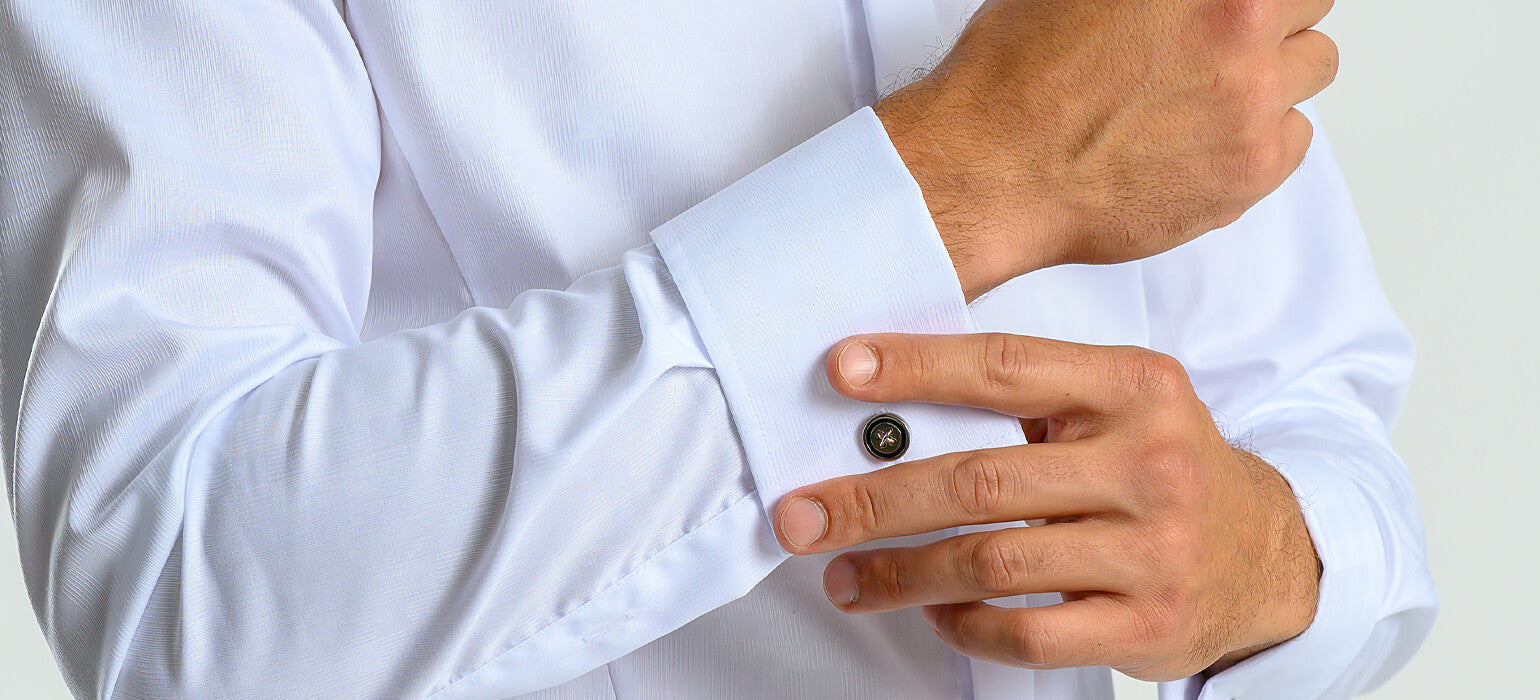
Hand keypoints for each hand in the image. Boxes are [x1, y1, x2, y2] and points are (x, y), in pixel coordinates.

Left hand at [773, 334, 1321, 679]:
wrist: (1270, 552)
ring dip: (900, 573)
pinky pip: (1028, 633)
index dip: (917, 368)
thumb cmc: (1165, 468)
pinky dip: (965, 624)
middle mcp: (1150, 466)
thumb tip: (891, 416)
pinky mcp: (1149, 628)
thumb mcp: (1123, 406)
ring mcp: (1153, 552)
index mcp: (1137, 389)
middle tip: (801, 514)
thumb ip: (1035, 400)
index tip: (841, 371)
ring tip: (845, 575)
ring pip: (992, 562)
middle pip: (981, 479)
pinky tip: (932, 612)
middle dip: (873, 499)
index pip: (1007, 368)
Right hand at [875, 0, 1338, 299]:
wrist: (991, 171)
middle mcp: (1244, 32)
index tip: (1235, 11)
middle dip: (1271, 21)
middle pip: (1309, 6)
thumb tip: (1172, 3)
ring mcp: (1254, 104)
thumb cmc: (1017, 80)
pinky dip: (1260, 137)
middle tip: (1217, 45)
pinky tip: (1202, 139)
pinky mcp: (1250, 172)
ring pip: (1311, 70)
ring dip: (1273, 75)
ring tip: (1208, 95)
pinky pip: (1295, 140)